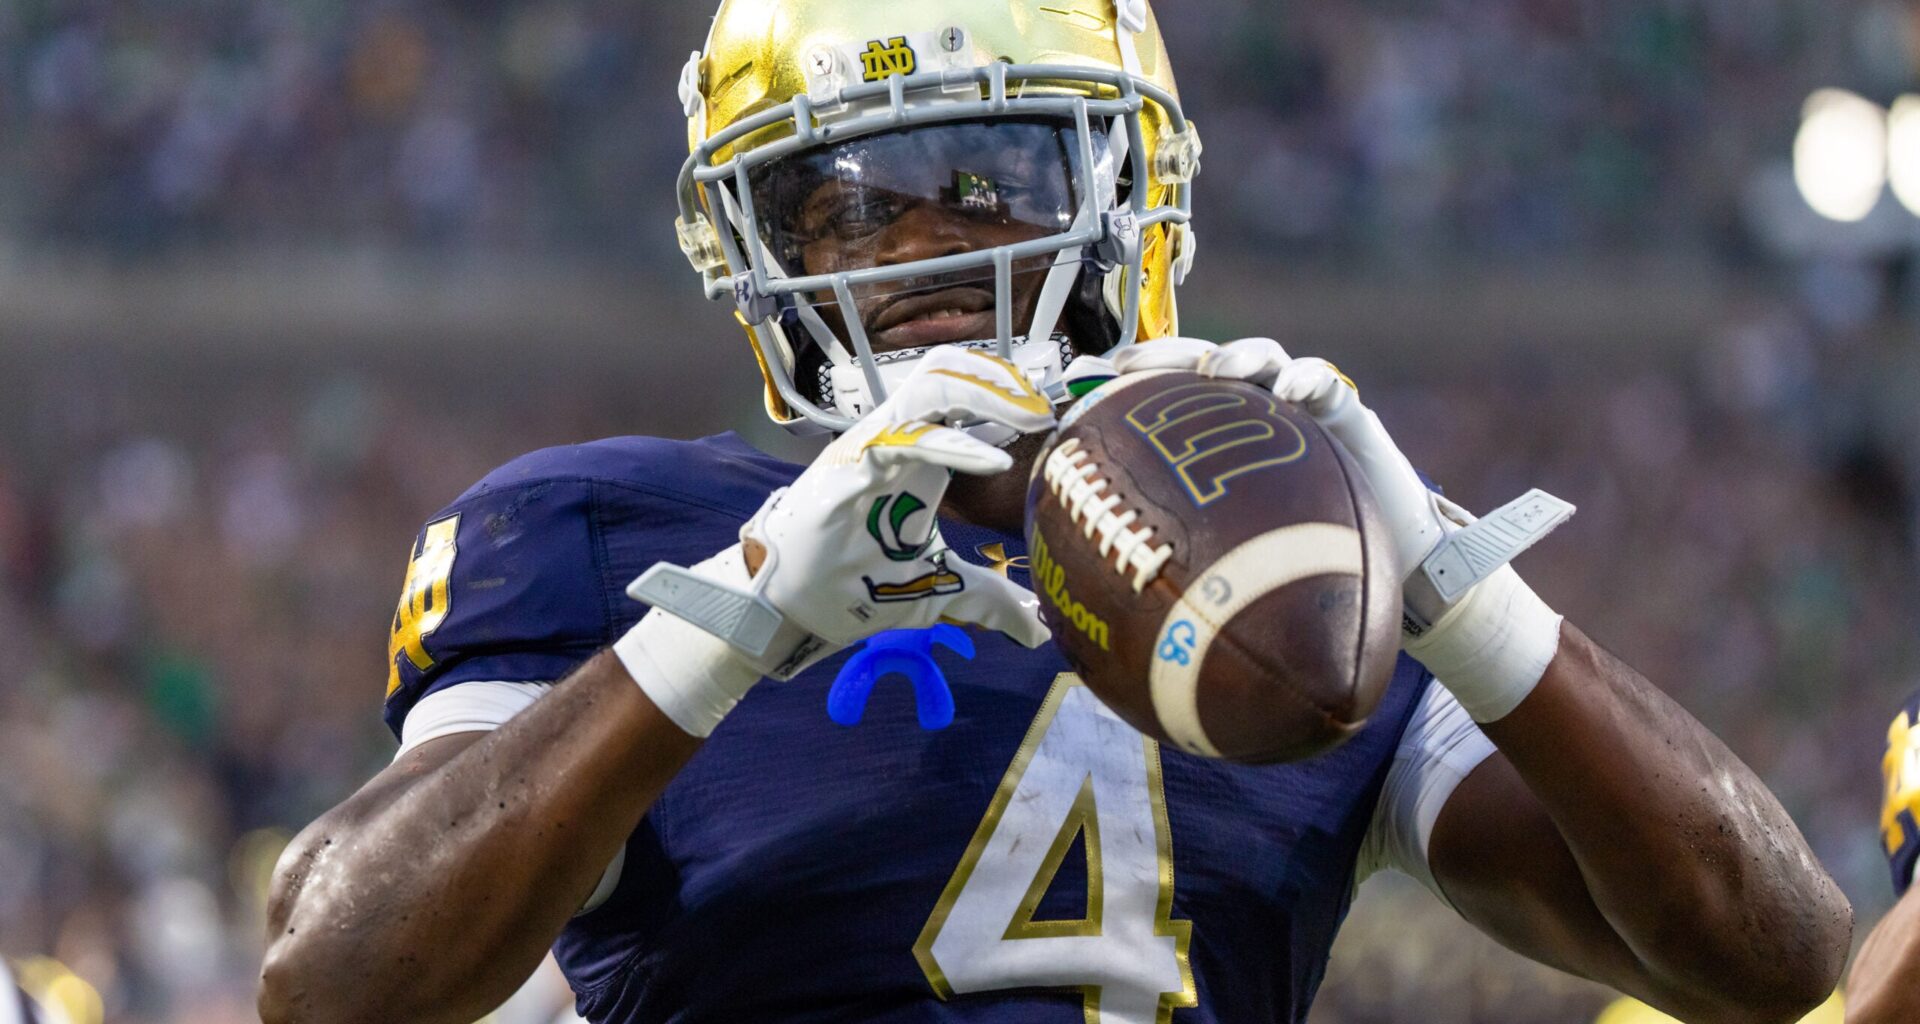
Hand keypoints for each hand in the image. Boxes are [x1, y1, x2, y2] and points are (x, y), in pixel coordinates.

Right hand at [739, 345, 1056, 671]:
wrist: (790, 609)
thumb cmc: (853, 586)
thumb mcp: (937, 594)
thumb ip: (987, 598)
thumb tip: (1036, 629)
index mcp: (917, 456)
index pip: (960, 392)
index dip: (1005, 391)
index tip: (1050, 417)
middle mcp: (897, 441)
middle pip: (947, 372)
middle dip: (1000, 379)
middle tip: (1043, 408)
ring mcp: (872, 449)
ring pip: (927, 387)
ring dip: (983, 392)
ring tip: (1028, 415)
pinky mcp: (848, 468)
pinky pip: (902, 439)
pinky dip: (950, 444)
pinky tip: (993, 461)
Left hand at [1109, 337, 1568, 721]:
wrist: (1389, 573)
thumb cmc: (1303, 572)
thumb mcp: (1232, 577)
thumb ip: (1180, 581)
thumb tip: (1088, 638)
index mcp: (1217, 443)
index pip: (1166, 402)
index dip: (1127, 390)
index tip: (1086, 387)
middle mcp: (1254, 417)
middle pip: (1205, 365)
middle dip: (1168, 355)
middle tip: (1133, 364)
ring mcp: (1301, 410)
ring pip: (1265, 359)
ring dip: (1239, 355)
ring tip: (1215, 369)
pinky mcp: (1350, 415)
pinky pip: (1331, 388)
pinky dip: (1310, 381)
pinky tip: (1293, 389)